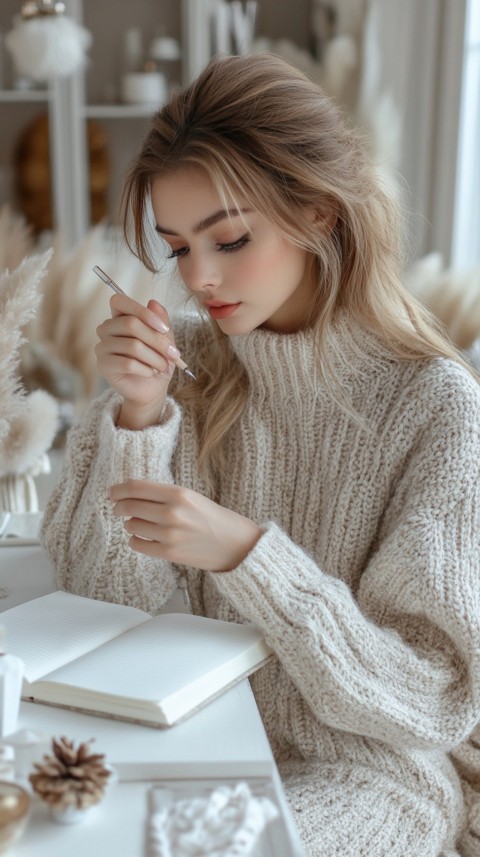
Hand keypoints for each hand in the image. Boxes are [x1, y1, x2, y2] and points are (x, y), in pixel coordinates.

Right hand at [95, 295, 181, 427]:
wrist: (152, 388)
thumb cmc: (157, 359)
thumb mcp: (165, 338)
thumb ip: (160, 320)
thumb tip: (153, 303)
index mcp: (119, 317)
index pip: (119, 301)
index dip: (142, 311)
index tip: (164, 328)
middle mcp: (106, 329)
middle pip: (131, 324)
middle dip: (157, 340)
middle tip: (173, 354)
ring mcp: (102, 347)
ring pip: (132, 346)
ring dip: (155, 358)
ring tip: (164, 366)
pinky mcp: (103, 365)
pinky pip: (128, 363)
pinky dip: (146, 369)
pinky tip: (151, 373)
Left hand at [110, 479, 262, 571]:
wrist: (234, 544)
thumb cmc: (211, 517)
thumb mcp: (190, 497)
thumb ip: (162, 494)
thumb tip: (128, 492)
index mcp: (179, 493)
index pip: (136, 487)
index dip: (119, 489)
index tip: (113, 492)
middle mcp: (172, 512)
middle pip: (129, 505)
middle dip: (120, 506)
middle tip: (119, 507)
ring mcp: (170, 534)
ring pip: (131, 525)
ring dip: (130, 523)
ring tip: (140, 523)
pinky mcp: (169, 553)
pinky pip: (137, 544)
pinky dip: (135, 539)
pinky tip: (144, 537)